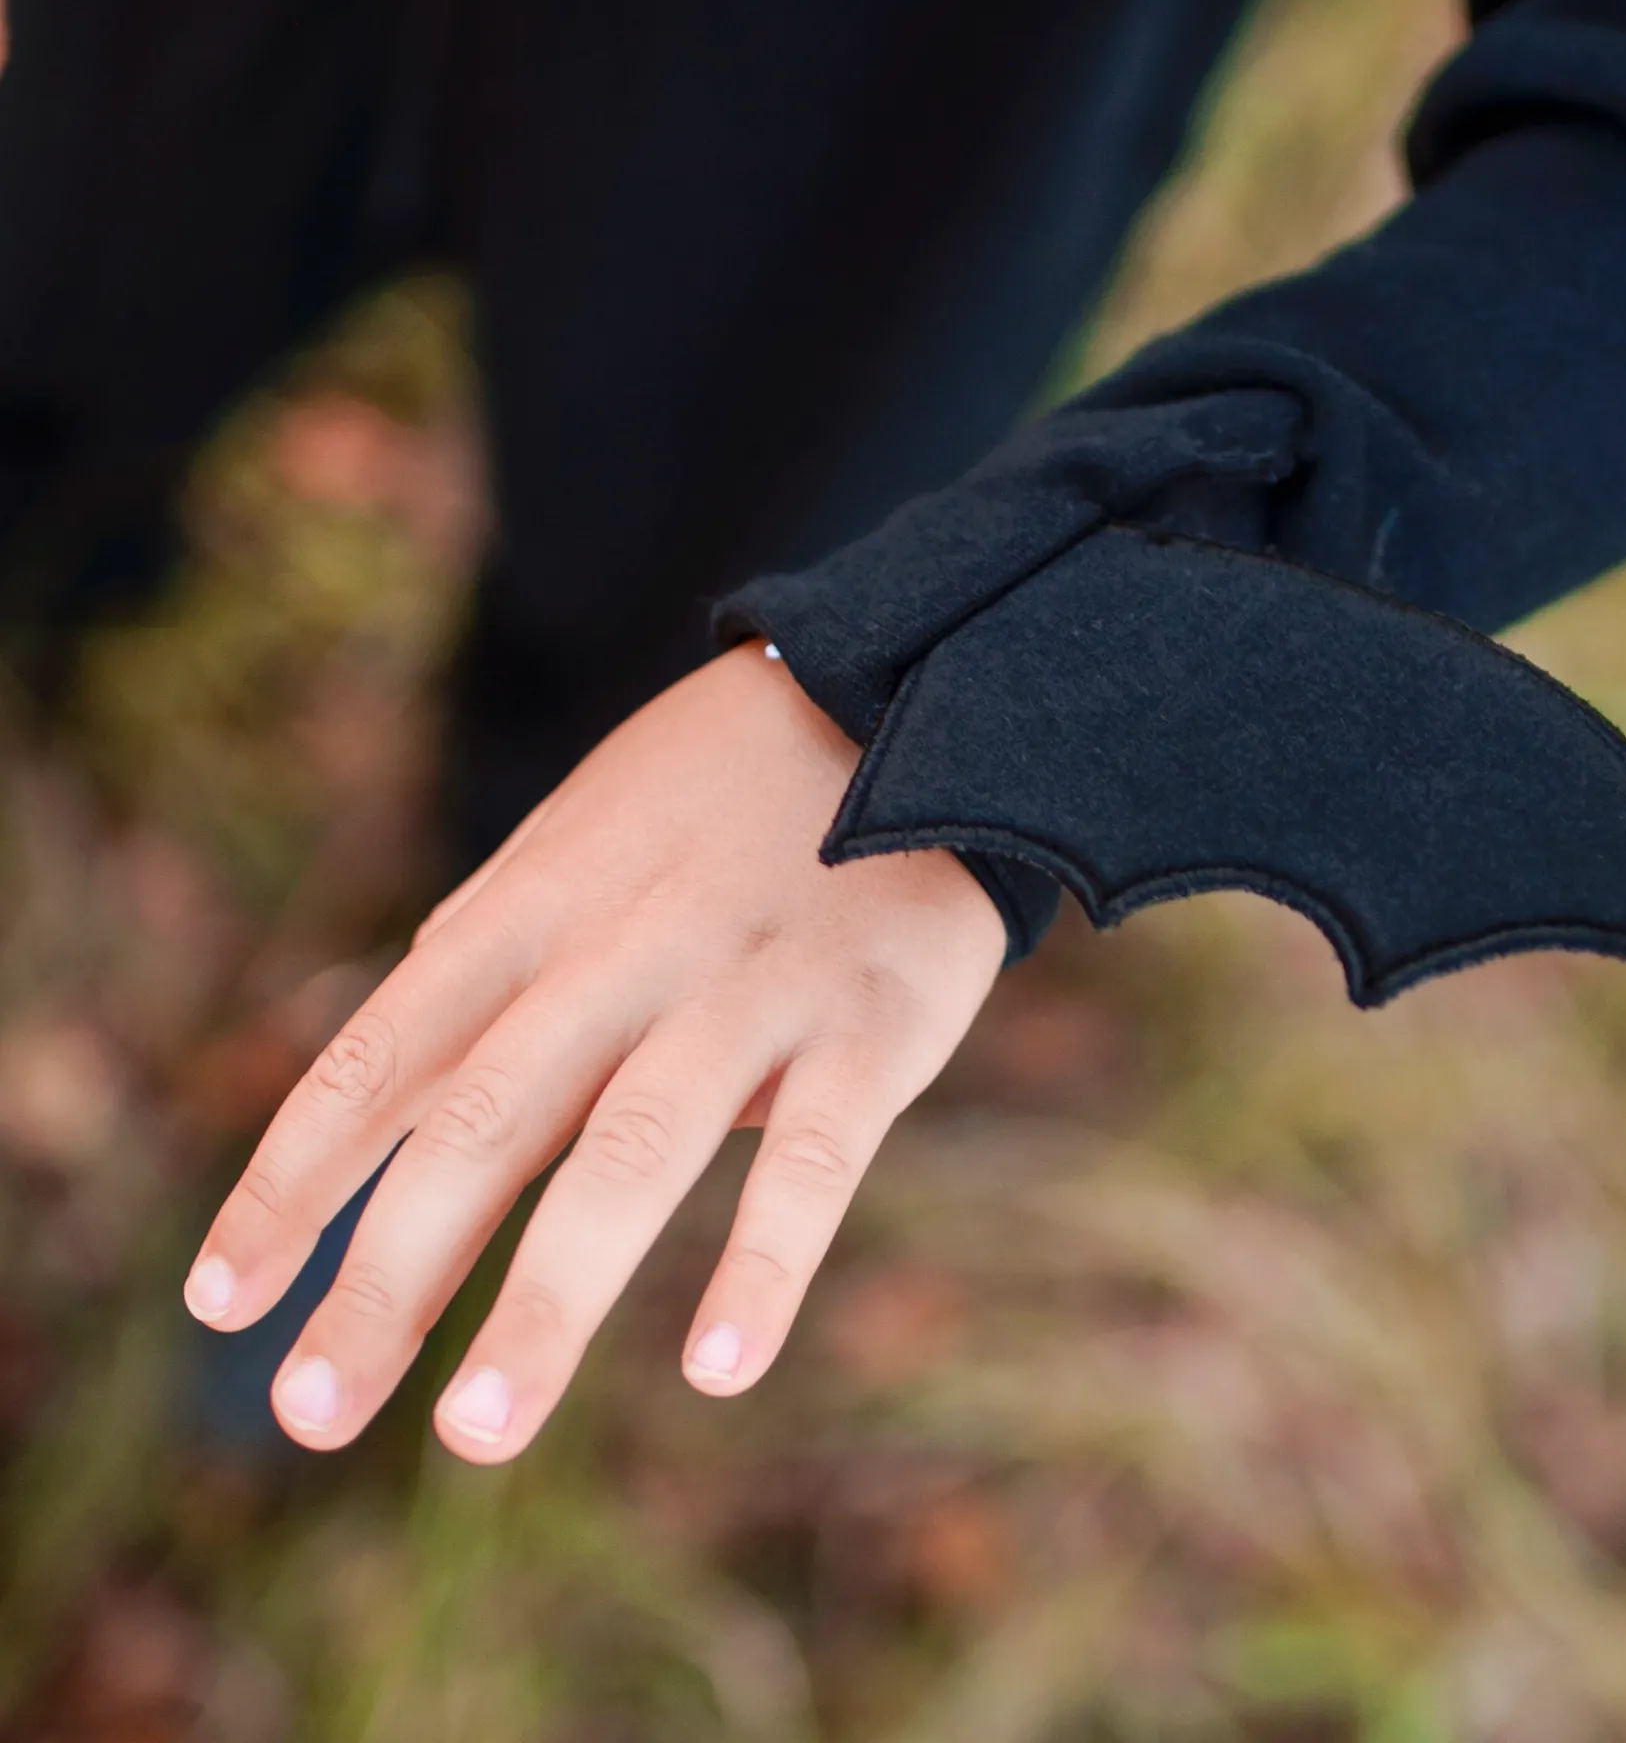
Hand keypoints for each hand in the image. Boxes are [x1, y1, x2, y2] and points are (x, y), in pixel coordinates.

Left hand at [181, 642, 1006, 1461]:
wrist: (906, 691)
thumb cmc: (712, 803)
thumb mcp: (574, 856)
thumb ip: (484, 978)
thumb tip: (369, 1116)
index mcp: (535, 905)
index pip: (384, 1051)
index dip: (294, 1177)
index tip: (221, 1302)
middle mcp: (625, 946)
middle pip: (483, 1121)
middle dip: (386, 1276)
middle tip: (310, 1416)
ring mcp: (750, 984)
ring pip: (635, 1149)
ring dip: (550, 1297)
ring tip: (478, 1433)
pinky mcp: (871, 1022)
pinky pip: (814, 1156)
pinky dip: (763, 1264)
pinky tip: (717, 1370)